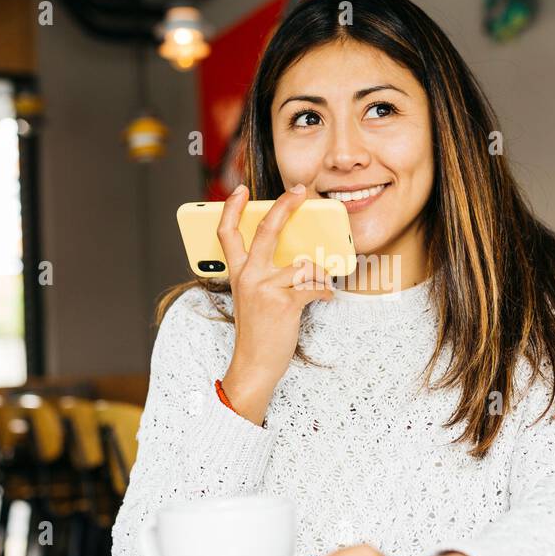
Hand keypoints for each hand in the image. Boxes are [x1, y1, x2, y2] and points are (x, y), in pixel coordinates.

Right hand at [218, 183, 332, 424]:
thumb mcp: (251, 297)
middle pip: (266, 229)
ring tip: (322, 284)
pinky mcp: (284, 302)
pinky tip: (327, 298)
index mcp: (238, 273)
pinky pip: (315, 285)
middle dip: (285, 205)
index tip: (241, 189)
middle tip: (300, 190)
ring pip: (303, 263)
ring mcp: (265, 288)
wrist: (254, 365)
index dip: (232, 208)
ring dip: (320, 273)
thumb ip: (263, 273)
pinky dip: (326, 290)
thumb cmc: (258, 331)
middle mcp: (248, 276)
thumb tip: (296, 253)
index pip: (227, 233)